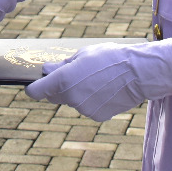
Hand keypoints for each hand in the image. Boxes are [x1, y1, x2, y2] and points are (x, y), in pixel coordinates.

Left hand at [25, 40, 171, 121]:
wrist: (138, 73)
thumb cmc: (110, 58)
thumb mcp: (83, 54)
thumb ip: (62, 65)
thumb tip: (47, 70)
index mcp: (63, 80)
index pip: (37, 92)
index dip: (33, 88)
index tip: (33, 85)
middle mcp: (70, 97)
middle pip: (53, 97)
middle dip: (56, 88)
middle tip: (71, 75)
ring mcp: (84, 109)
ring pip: (72, 102)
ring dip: (76, 93)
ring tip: (95, 79)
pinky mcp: (96, 116)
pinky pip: (86, 108)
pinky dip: (90, 100)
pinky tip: (103, 89)